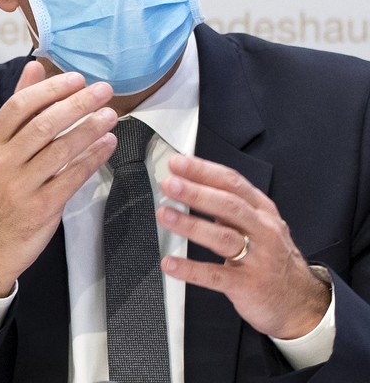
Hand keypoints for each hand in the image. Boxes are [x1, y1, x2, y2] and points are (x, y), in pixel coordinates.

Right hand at [0, 61, 117, 297]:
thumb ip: (18, 109)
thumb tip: (34, 67)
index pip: (19, 106)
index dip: (50, 89)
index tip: (77, 78)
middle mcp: (1, 162)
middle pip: (42, 125)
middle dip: (77, 105)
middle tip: (103, 90)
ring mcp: (20, 186)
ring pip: (59, 150)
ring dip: (89, 130)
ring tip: (111, 115)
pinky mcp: (41, 207)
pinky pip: (71, 177)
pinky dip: (92, 159)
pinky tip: (108, 145)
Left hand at [159, 154, 329, 339]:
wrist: (303, 303)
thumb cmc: (274, 260)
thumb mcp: (260, 227)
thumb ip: (229, 208)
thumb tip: (188, 186)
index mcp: (263, 212)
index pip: (233, 184)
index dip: (204, 171)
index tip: (178, 163)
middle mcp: (263, 232)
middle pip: (229, 206)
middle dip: (197, 192)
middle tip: (170, 184)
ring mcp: (258, 260)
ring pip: (223, 238)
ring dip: (191, 225)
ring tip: (166, 214)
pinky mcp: (249, 286)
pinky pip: (216, 276)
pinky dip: (191, 269)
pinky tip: (171, 263)